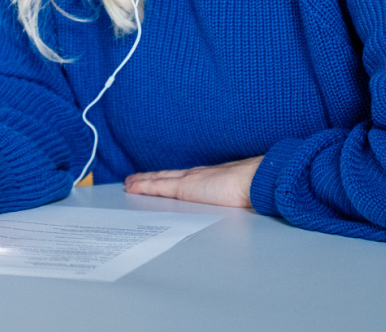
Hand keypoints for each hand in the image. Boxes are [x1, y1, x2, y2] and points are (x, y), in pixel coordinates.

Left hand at [124, 155, 262, 207]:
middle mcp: (197, 175)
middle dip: (151, 178)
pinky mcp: (183, 187)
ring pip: (158, 180)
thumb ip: (233, 200)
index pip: (184, 177)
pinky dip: (143, 186)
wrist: (257, 182)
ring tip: (129, 183)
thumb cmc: (255, 190)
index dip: (170, 177)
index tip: (161, 178)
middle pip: (167, 176)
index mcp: (211, 178)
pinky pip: (157, 186)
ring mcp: (189, 180)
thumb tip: (238, 209)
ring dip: (142, 182)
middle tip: (135, 180)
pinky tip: (131, 187)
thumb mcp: (241, 197)